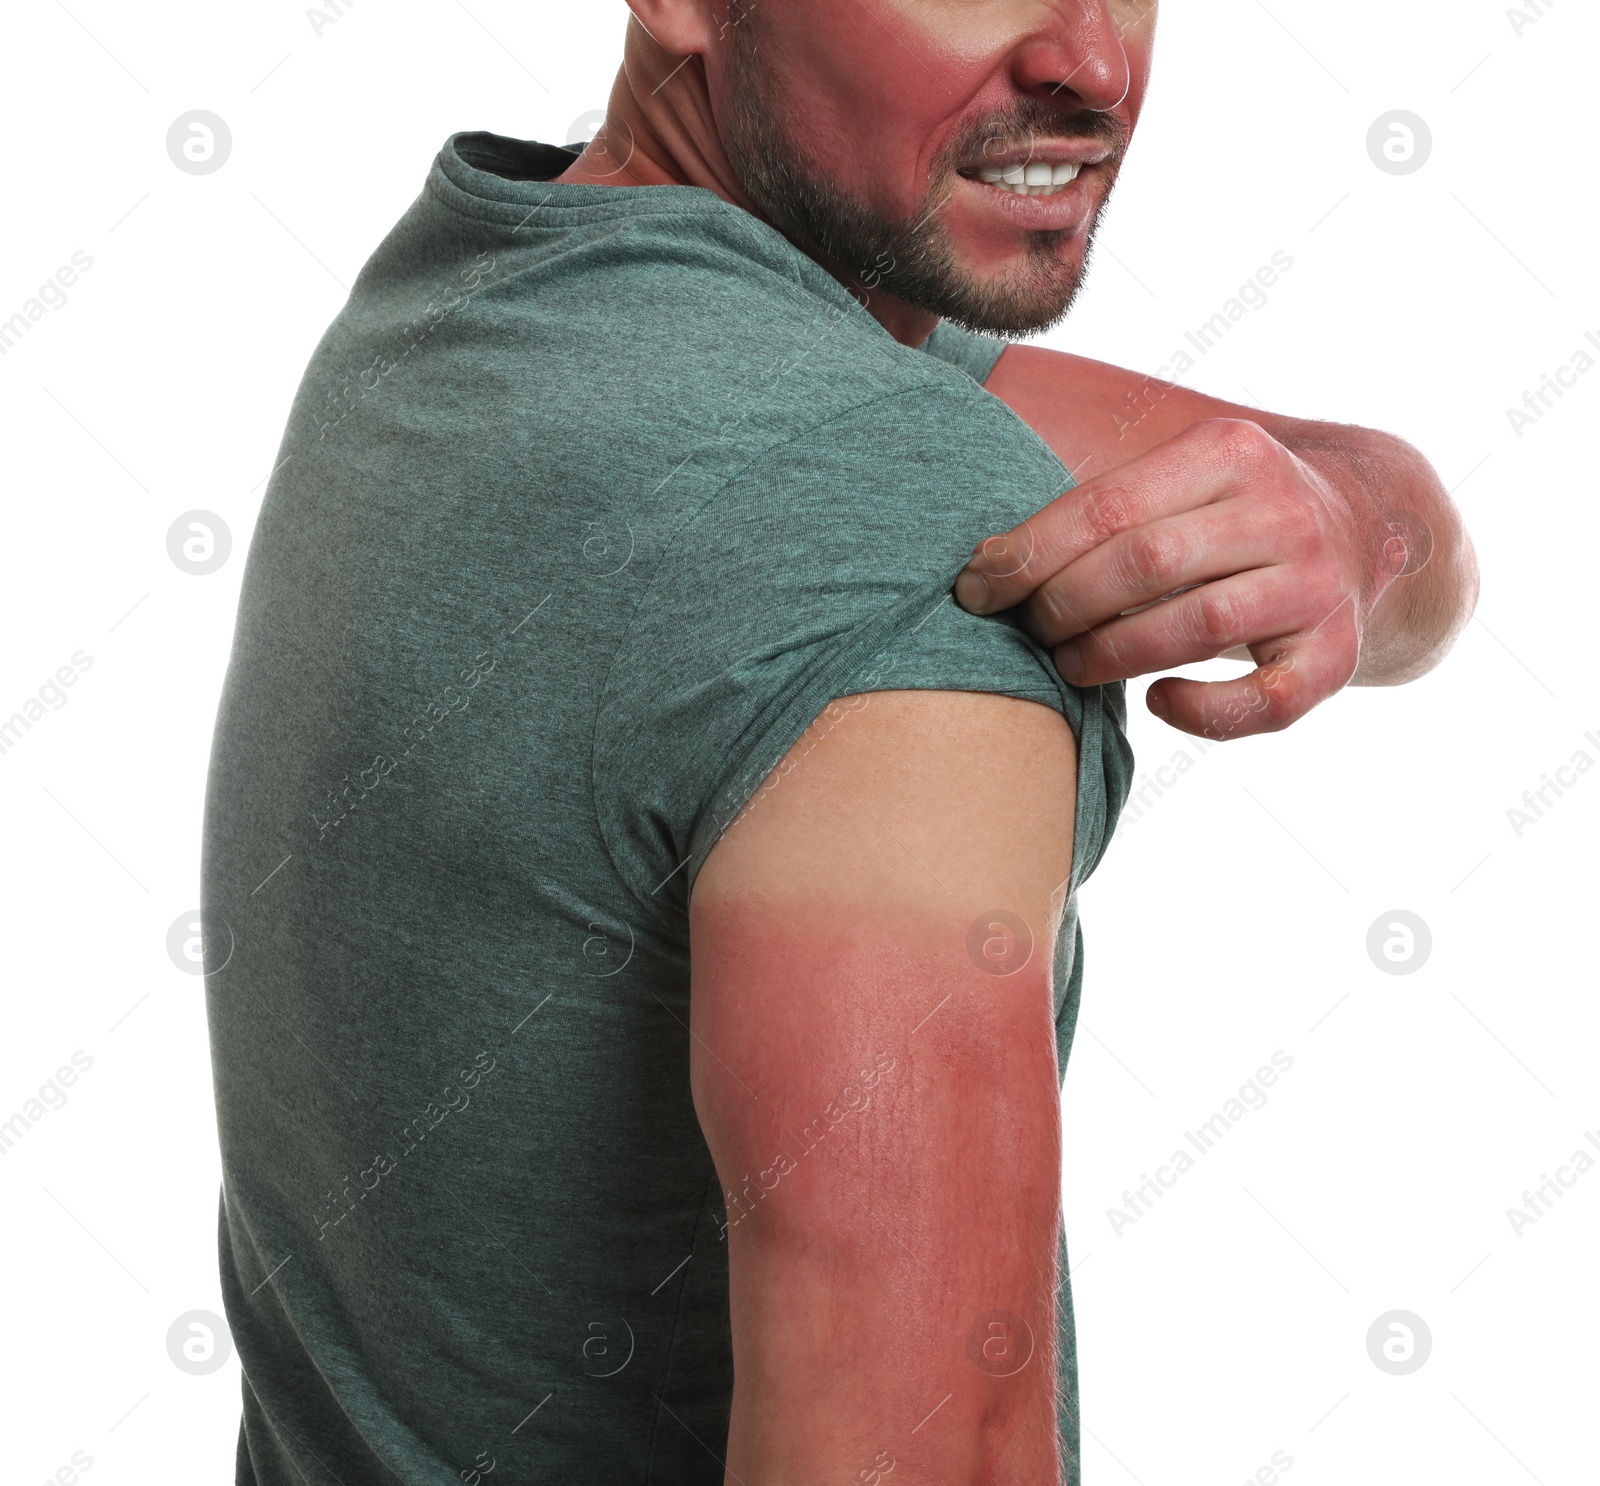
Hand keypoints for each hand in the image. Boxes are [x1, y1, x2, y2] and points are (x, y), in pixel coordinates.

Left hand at [953, 418, 1423, 740]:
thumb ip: (1103, 506)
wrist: (1368, 531)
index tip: (975, 587)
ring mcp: (1317, 584)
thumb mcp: (1182, 477)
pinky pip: (1264, 701)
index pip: (1108, 504)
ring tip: (1068, 665)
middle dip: (1064, 605)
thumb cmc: (1228, 517)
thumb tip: (984, 562)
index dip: (1030, 552)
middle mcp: (1282, 511)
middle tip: (1026, 630)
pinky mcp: (1338, 654)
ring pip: (1195, 627)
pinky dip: (1202, 712)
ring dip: (1111, 656)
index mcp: (1229, 450)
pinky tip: (1159, 702)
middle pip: (1145, 563)